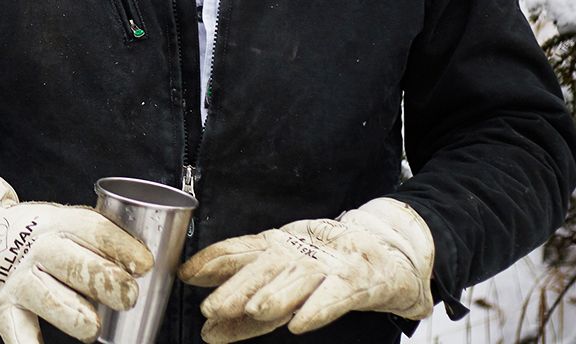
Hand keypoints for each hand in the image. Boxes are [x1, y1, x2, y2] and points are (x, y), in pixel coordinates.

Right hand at [0, 174, 155, 343]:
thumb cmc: (35, 238)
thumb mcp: (62, 223)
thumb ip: (96, 240)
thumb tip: (147, 265)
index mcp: (58, 223)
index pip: (92, 229)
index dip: (120, 246)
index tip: (144, 263)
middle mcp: (37, 249)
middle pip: (71, 262)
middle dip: (103, 280)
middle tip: (128, 295)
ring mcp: (19, 279)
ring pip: (46, 296)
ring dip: (72, 314)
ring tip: (92, 328)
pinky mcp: (4, 308)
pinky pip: (17, 331)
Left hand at [177, 198, 434, 342]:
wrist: (390, 252)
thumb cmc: (328, 265)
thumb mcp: (284, 278)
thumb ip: (247, 304)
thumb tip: (208, 329)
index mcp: (278, 247)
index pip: (240, 250)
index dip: (213, 260)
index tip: (186, 274)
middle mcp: (299, 252)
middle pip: (264, 268)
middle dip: (236, 287)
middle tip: (212, 307)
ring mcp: (328, 266)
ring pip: (296, 280)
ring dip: (274, 296)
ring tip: (253, 311)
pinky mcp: (357, 283)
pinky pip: (334, 297)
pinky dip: (316, 309)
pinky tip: (300, 323)